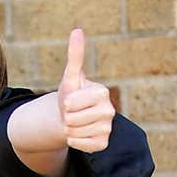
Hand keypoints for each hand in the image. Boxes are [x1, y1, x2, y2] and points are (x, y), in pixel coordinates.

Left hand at [56, 28, 113, 152]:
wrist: (71, 118)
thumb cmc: (70, 96)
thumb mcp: (70, 77)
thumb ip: (75, 56)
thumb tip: (77, 30)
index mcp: (103, 92)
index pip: (72, 104)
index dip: (66, 103)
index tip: (71, 101)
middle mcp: (110, 110)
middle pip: (73, 119)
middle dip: (67, 117)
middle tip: (72, 113)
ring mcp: (108, 128)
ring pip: (75, 133)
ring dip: (70, 130)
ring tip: (75, 123)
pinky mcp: (103, 144)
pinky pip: (81, 145)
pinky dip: (75, 142)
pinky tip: (79, 134)